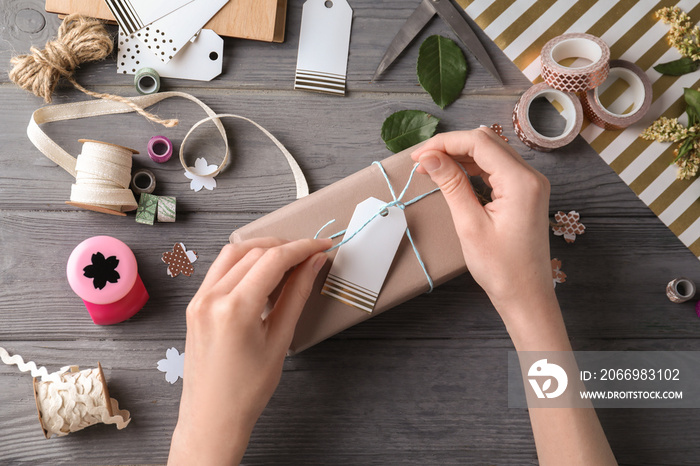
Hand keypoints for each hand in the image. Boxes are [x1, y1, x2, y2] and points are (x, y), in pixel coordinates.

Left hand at [168, 237, 330, 465]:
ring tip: (288, 260)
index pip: (274, 260)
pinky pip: (220, 269)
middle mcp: (212, 298)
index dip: (303, 248)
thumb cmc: (246, 390)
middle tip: (310, 255)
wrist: (212, 417)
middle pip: (255, 252)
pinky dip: (244, 262)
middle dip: (286, 248)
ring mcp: (199, 299)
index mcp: (235, 309)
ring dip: (263, 249)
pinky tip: (262, 273)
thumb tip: (313, 264)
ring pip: (234, 253)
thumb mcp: (280, 340)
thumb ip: (297, 295)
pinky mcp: (195, 304)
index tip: (321, 246)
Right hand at [410, 129, 555, 338]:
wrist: (526, 296)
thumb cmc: (501, 268)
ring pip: (491, 153)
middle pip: (486, 142)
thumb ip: (451, 185)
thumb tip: (430, 157)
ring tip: (431, 168)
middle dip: (451, 147)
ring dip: (460, 156)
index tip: (417, 156)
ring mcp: (530, 184)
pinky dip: (473, 168)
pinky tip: (452, 176)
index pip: (479, 143)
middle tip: (420, 161)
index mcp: (521, 181)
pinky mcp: (525, 194)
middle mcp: (530, 176)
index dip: (445, 143)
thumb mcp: (470, 225)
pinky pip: (497, 169)